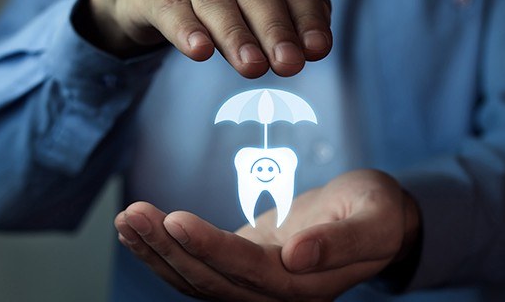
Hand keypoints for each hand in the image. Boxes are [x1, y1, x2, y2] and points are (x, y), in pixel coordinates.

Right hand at [86, 0, 331, 77]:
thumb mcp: (257, 2)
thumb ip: (292, 16)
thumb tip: (315, 45)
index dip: (307, 19)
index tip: (317, 50)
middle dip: (276, 30)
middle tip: (289, 64)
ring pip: (216, 2)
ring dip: (237, 36)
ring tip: (252, 66)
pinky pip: (172, 9)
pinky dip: (187, 30)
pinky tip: (199, 51)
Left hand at [115, 170, 420, 300]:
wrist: (372, 218)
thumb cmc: (377, 212)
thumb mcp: (373, 219)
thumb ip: (341, 242)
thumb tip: (299, 255)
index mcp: (306, 288)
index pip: (249, 273)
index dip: (210, 250)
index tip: (175, 220)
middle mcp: (275, 294)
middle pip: (212, 281)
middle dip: (169, 249)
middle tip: (134, 213)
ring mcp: (256, 283)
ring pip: (198, 279)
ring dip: (158, 252)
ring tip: (127, 219)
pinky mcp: (244, 265)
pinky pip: (200, 265)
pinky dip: (168, 250)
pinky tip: (140, 230)